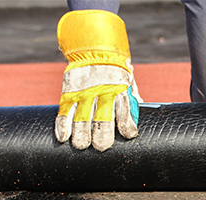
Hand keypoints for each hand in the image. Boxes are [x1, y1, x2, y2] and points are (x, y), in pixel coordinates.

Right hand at [55, 10, 141, 151]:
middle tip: (101, 146)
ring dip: (81, 135)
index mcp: (119, 90)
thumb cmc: (116, 71)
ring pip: (81, 118)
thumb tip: (143, 109)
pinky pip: (64, 111)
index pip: (125, 112)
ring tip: (82, 146)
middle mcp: (102, 93)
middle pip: (102, 119)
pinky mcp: (69, 91)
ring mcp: (84, 92)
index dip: (127, 126)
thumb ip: (133, 97)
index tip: (128, 136)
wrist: (95, 48)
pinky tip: (63, 138)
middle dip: (102, 136)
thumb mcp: (129, 81)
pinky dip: (62, 125)